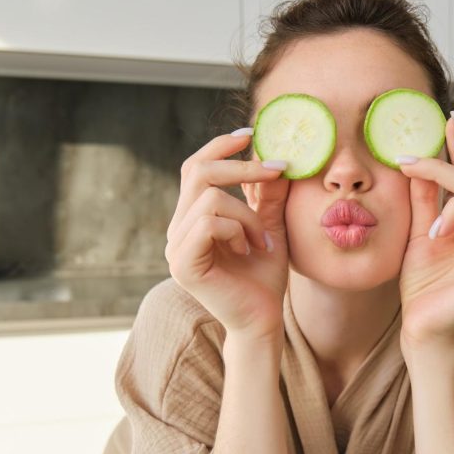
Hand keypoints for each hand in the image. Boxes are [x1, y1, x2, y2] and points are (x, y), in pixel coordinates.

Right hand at [164, 130, 290, 339]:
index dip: (219, 146)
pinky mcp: (183, 264)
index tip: (250, 133)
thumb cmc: (265, 278)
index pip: (195, 168)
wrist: (263, 320)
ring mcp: (176, 247)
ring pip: (210, 199)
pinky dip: (237, 230)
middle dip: (241, 166)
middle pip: (197, 172)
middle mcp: (178, 229)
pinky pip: (209, 224)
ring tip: (262, 239)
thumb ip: (269, 194)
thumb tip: (275, 155)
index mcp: (193, 217)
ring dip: (248, 214)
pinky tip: (249, 250)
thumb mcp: (272, 226)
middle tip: (277, 169)